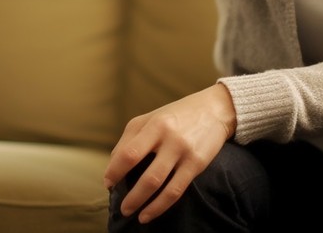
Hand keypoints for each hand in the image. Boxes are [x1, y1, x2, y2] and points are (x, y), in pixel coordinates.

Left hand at [102, 83, 236, 223]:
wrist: (214, 109)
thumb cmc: (174, 116)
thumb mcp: (150, 119)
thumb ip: (130, 139)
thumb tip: (113, 165)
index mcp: (153, 124)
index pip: (128, 153)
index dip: (114, 171)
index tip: (108, 183)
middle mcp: (168, 137)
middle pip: (145, 172)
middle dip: (130, 195)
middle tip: (121, 208)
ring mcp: (184, 151)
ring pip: (160, 184)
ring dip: (142, 202)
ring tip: (133, 214)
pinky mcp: (197, 163)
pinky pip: (176, 189)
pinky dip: (160, 205)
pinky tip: (150, 213)